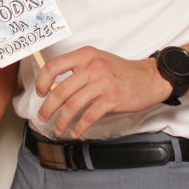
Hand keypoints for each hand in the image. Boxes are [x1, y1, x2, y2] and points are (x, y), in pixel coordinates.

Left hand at [35, 46, 170, 137]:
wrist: (149, 77)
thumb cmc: (120, 71)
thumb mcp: (96, 60)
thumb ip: (76, 69)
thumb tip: (52, 87)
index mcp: (85, 55)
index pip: (53, 66)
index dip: (41, 81)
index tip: (39, 93)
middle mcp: (92, 67)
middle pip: (60, 91)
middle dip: (48, 108)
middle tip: (43, 117)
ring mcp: (102, 83)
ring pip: (72, 106)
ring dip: (62, 121)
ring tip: (58, 129)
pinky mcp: (112, 99)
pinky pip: (89, 116)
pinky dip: (79, 127)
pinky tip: (75, 132)